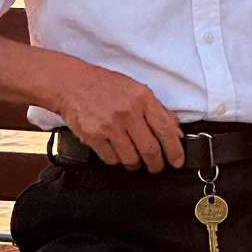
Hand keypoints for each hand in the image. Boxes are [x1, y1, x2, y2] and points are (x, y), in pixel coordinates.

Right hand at [58, 62, 183, 172]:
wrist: (74, 85)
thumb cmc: (108, 87)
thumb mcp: (138, 90)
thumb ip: (159, 111)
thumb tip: (177, 133)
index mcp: (143, 98)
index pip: (165, 129)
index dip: (174, 150)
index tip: (178, 161)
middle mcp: (128, 112)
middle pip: (150, 150)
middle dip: (157, 164)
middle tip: (157, 167)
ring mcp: (109, 125)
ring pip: (131, 159)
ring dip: (136, 164)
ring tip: (136, 159)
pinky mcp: (93, 137)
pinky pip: (112, 160)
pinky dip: (117, 160)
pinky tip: (118, 152)